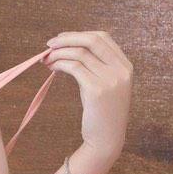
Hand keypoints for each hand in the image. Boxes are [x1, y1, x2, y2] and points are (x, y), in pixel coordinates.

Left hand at [42, 29, 131, 159]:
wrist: (107, 139)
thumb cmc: (101, 112)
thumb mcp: (104, 84)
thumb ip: (95, 65)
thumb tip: (66, 47)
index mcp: (125, 66)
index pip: (103, 37)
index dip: (79, 35)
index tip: (61, 39)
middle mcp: (121, 70)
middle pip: (92, 40)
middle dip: (67, 39)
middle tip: (49, 45)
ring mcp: (111, 80)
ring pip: (80, 53)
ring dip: (59, 53)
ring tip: (46, 60)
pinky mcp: (97, 90)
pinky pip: (74, 67)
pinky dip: (60, 64)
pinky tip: (52, 68)